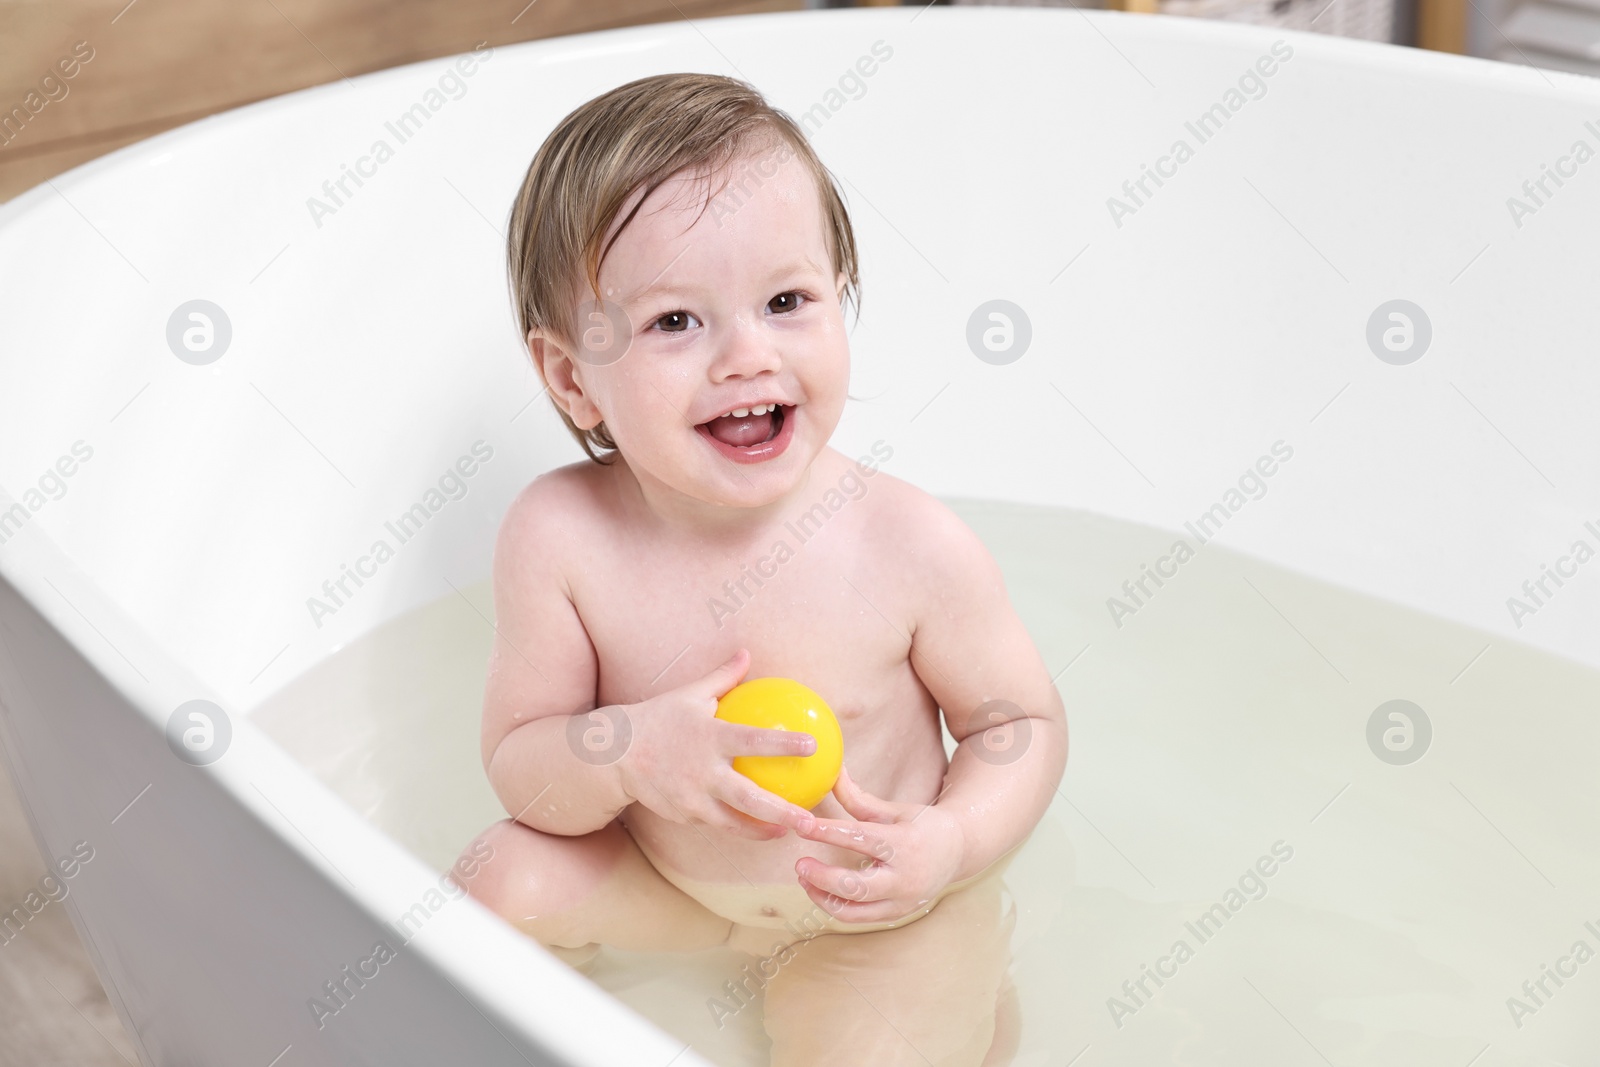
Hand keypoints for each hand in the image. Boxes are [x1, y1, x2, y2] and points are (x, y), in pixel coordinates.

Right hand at [615, 648, 819, 840]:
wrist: (615, 754)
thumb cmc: (659, 719)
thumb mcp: (690, 694)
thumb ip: (723, 677)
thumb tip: (746, 654)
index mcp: (710, 738)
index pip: (753, 741)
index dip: (783, 744)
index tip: (813, 745)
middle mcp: (703, 772)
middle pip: (749, 798)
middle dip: (782, 812)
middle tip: (809, 820)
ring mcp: (692, 799)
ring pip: (734, 823)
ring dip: (764, 831)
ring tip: (788, 834)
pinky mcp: (685, 815)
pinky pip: (716, 823)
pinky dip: (738, 828)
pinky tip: (759, 829)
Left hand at [792, 765, 966, 923]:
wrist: (958, 851)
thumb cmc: (921, 825)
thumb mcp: (893, 809)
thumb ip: (858, 798)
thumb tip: (832, 773)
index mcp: (904, 844)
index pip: (859, 839)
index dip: (827, 832)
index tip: (802, 826)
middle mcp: (904, 877)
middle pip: (856, 886)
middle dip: (822, 877)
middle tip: (799, 864)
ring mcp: (902, 901)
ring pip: (854, 911)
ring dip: (822, 897)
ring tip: (805, 878)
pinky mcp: (896, 914)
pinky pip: (859, 918)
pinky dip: (836, 906)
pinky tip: (820, 889)